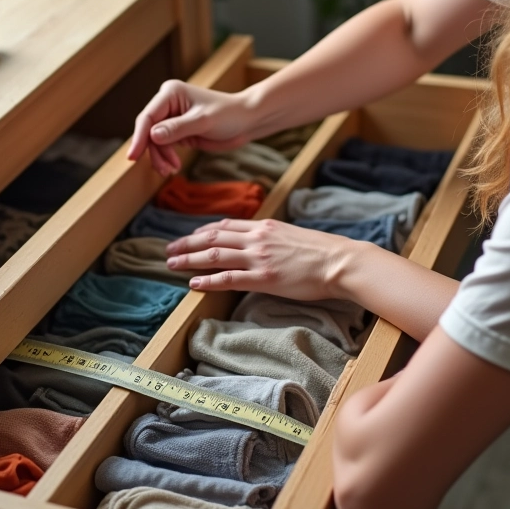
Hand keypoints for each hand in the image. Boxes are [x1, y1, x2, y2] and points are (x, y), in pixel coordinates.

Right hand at [127, 80, 253, 174]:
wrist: (247, 121)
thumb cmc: (229, 115)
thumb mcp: (203, 122)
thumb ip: (178, 128)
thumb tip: (153, 135)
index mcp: (171, 93)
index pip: (148, 117)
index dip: (139, 137)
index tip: (133, 156)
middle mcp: (168, 104)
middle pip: (148, 131)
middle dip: (154, 151)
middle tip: (163, 169)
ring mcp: (172, 118)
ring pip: (155, 141)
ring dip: (160, 157)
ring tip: (171, 169)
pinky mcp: (178, 131)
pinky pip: (164, 146)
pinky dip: (166, 157)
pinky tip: (174, 166)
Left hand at [165, 218, 356, 300]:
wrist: (339, 261)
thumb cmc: (322, 251)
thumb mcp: (292, 235)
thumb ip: (272, 237)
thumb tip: (260, 243)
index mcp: (265, 226)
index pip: (226, 225)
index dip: (203, 230)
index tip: (190, 236)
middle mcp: (257, 238)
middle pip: (213, 237)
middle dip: (188, 243)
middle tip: (169, 249)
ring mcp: (259, 258)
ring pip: (215, 255)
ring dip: (190, 259)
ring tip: (172, 264)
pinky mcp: (264, 278)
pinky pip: (229, 278)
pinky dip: (209, 280)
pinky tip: (194, 283)